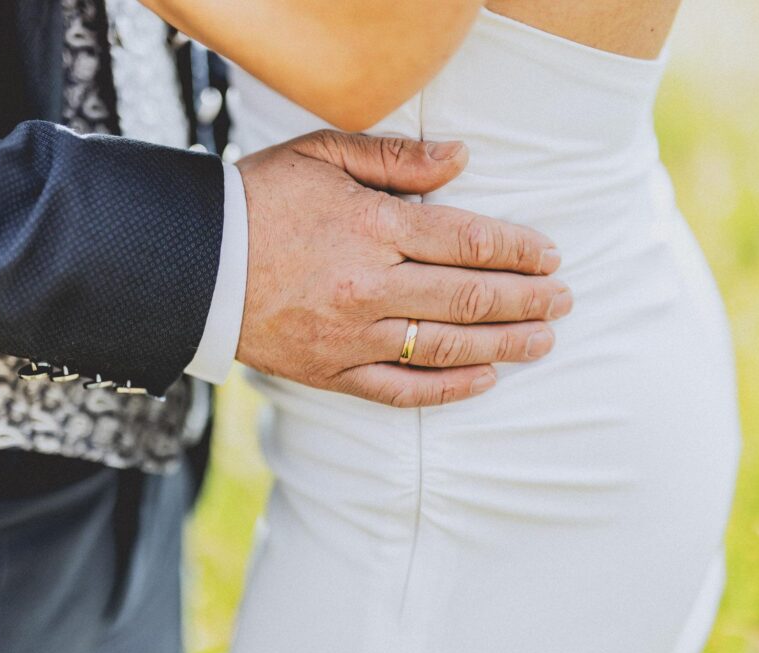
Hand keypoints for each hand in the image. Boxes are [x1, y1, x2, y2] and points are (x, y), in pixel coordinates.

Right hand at [235, 130, 571, 407]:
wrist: (193, 263)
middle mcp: (368, 286)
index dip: (518, 250)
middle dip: (527, 300)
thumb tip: (461, 160)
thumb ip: (395, 159)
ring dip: (504, 345)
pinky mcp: (331, 372)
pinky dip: (446, 390)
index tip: (551, 256)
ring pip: (445, 347)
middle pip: (468, 298)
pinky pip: (399, 391)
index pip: (466, 241)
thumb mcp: (321, 155)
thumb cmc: (258, 199)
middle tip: (565, 301)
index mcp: (371, 227)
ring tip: (544, 342)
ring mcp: (351, 336)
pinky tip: (484, 382)